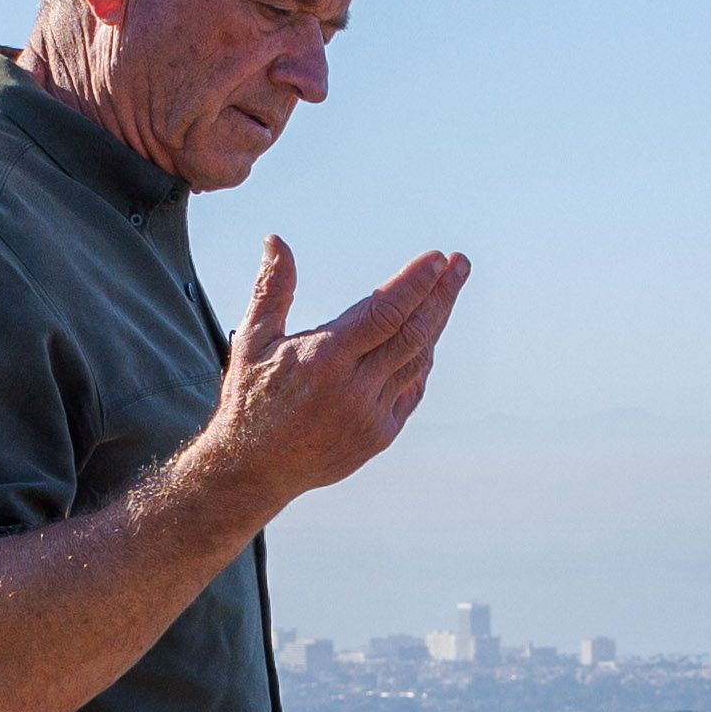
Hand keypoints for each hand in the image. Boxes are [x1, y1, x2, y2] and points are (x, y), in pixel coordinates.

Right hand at [195, 236, 465, 510]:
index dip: (416, 283)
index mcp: (326, 358)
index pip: (386, 312)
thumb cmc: (250, 400)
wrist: (255, 470)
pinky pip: (412, 389)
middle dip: (442, 294)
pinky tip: (427, 336)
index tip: (437, 258)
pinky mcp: (381, 435)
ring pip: (418, 360)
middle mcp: (356, 387)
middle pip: (415, 332)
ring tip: (448, 290)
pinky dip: (422, 359)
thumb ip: (272, 289)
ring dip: (437, 323)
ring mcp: (373, 414)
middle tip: (460, 264)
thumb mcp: (252, 340)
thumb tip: (276, 241)